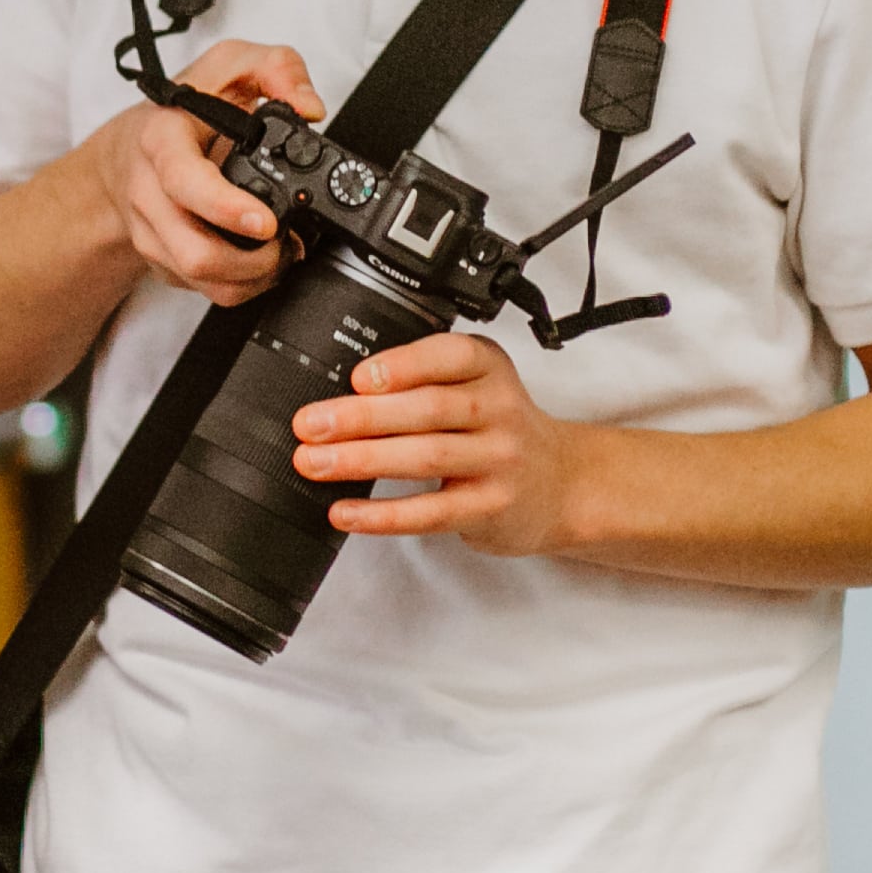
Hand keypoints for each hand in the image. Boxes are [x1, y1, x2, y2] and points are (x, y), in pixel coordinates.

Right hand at [85, 39, 327, 304]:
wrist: (126, 155)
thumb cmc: (182, 112)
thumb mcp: (228, 66)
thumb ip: (276, 67)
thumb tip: (310, 106)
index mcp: (161, 140)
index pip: (183, 181)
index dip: (225, 207)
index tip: (266, 222)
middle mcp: (149, 191)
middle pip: (194, 253)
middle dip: (254, 262)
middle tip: (287, 243)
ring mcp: (151, 232)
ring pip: (202, 281)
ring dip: (252, 278)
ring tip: (280, 254)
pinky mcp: (159, 261)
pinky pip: (202, 290)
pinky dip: (240, 285)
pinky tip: (258, 261)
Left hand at [291, 330, 578, 554]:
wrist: (561, 485)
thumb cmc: (499, 431)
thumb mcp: (477, 385)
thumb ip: (424, 381)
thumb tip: (341, 395)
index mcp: (489, 369)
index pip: (451, 357)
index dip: (403, 365)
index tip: (357, 377)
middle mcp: (500, 410)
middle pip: (428, 409)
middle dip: (361, 417)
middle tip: (310, 425)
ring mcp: (499, 461)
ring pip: (426, 457)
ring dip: (361, 460)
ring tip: (314, 463)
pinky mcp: (490, 507)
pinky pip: (430, 512)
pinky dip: (382, 515)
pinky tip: (346, 511)